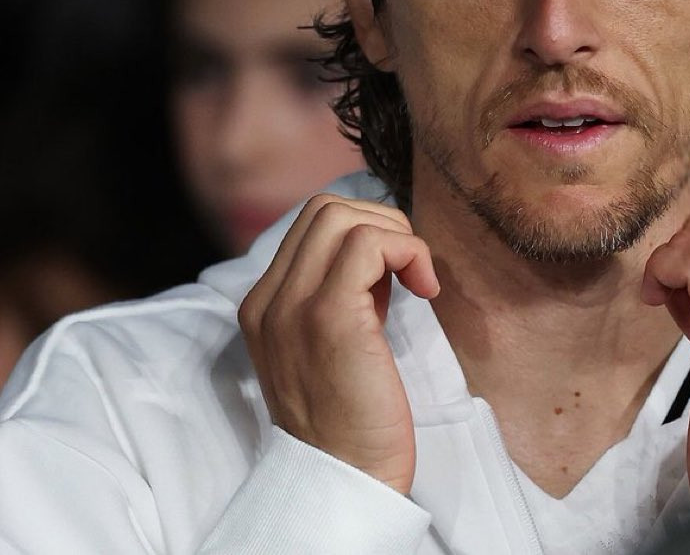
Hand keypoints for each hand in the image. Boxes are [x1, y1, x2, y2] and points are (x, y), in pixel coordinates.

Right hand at [238, 194, 439, 493]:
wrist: (346, 481)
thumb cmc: (353, 416)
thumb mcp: (333, 343)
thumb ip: (342, 292)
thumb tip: (382, 248)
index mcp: (263, 305)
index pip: (309, 223)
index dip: (362, 229)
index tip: (392, 272)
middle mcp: (268, 300)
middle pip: (324, 208)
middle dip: (380, 221)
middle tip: (409, 268)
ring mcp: (292, 306)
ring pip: (342, 216)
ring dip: (395, 235)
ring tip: (416, 279)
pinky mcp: (328, 316)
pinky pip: (370, 244)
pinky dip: (408, 251)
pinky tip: (425, 289)